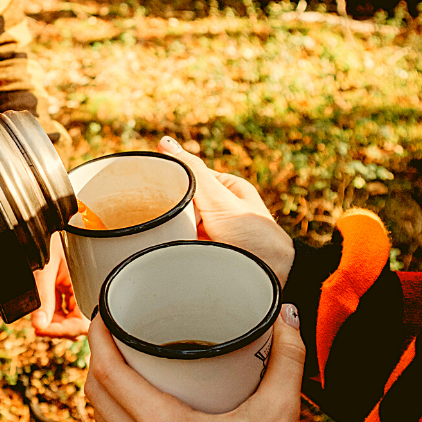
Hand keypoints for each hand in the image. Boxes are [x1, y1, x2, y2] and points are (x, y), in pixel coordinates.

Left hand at [32, 234, 89, 337]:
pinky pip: (62, 306)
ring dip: (53, 321)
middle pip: (76, 322)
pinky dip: (51, 311)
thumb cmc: (50, 235)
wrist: (44, 218)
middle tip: (38, 326)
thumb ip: (43, 298)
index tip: (44, 330)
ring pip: (68, 316)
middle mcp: (84, 287)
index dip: (64, 331)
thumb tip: (39, 325)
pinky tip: (41, 309)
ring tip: (38, 318)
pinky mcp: (66, 284)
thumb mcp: (44, 268)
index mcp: (88, 284)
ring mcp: (75, 286)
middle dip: (57, 327)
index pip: (82, 322)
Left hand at [84, 305, 305, 421]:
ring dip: (102, 381)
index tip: (105, 312)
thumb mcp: (279, 412)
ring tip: (119, 352)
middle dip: (98, 353)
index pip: (109, 373)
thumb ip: (287, 358)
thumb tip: (286, 313)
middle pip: (96, 391)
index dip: (99, 337)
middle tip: (114, 325)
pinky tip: (132, 392)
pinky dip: (112, 406)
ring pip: (100, 413)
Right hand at [158, 137, 293, 285]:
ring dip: (172, 232)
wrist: (271, 279)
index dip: (170, 183)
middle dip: (170, 211)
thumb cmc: (255, 236)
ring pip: (179, 226)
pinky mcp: (207, 254)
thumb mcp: (220, 199)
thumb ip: (193, 173)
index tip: (150, 192)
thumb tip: (165, 142)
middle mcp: (219, 209)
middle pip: (182, 203)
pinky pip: (183, 246)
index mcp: (226, 189)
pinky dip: (176, 248)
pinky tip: (166, 251)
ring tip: (162, 238)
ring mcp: (212, 232)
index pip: (187, 178)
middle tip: (157, 219)